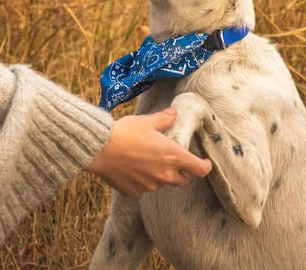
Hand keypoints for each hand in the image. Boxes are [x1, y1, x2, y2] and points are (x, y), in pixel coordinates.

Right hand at [87, 107, 211, 196]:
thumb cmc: (126, 132)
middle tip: (175, 161)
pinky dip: (142, 180)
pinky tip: (131, 167)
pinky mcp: (135, 192)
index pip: (199, 169)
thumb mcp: (147, 122)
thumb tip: (175, 112)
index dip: (205, 166)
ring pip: (161, 183)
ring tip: (146, 159)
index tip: (205, 162)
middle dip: (183, 172)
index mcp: (173, 156)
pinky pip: (143, 188)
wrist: (101, 149)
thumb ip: (164, 119)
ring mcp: (150, 186)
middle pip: (184, 180)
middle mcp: (165, 175)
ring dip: (160, 174)